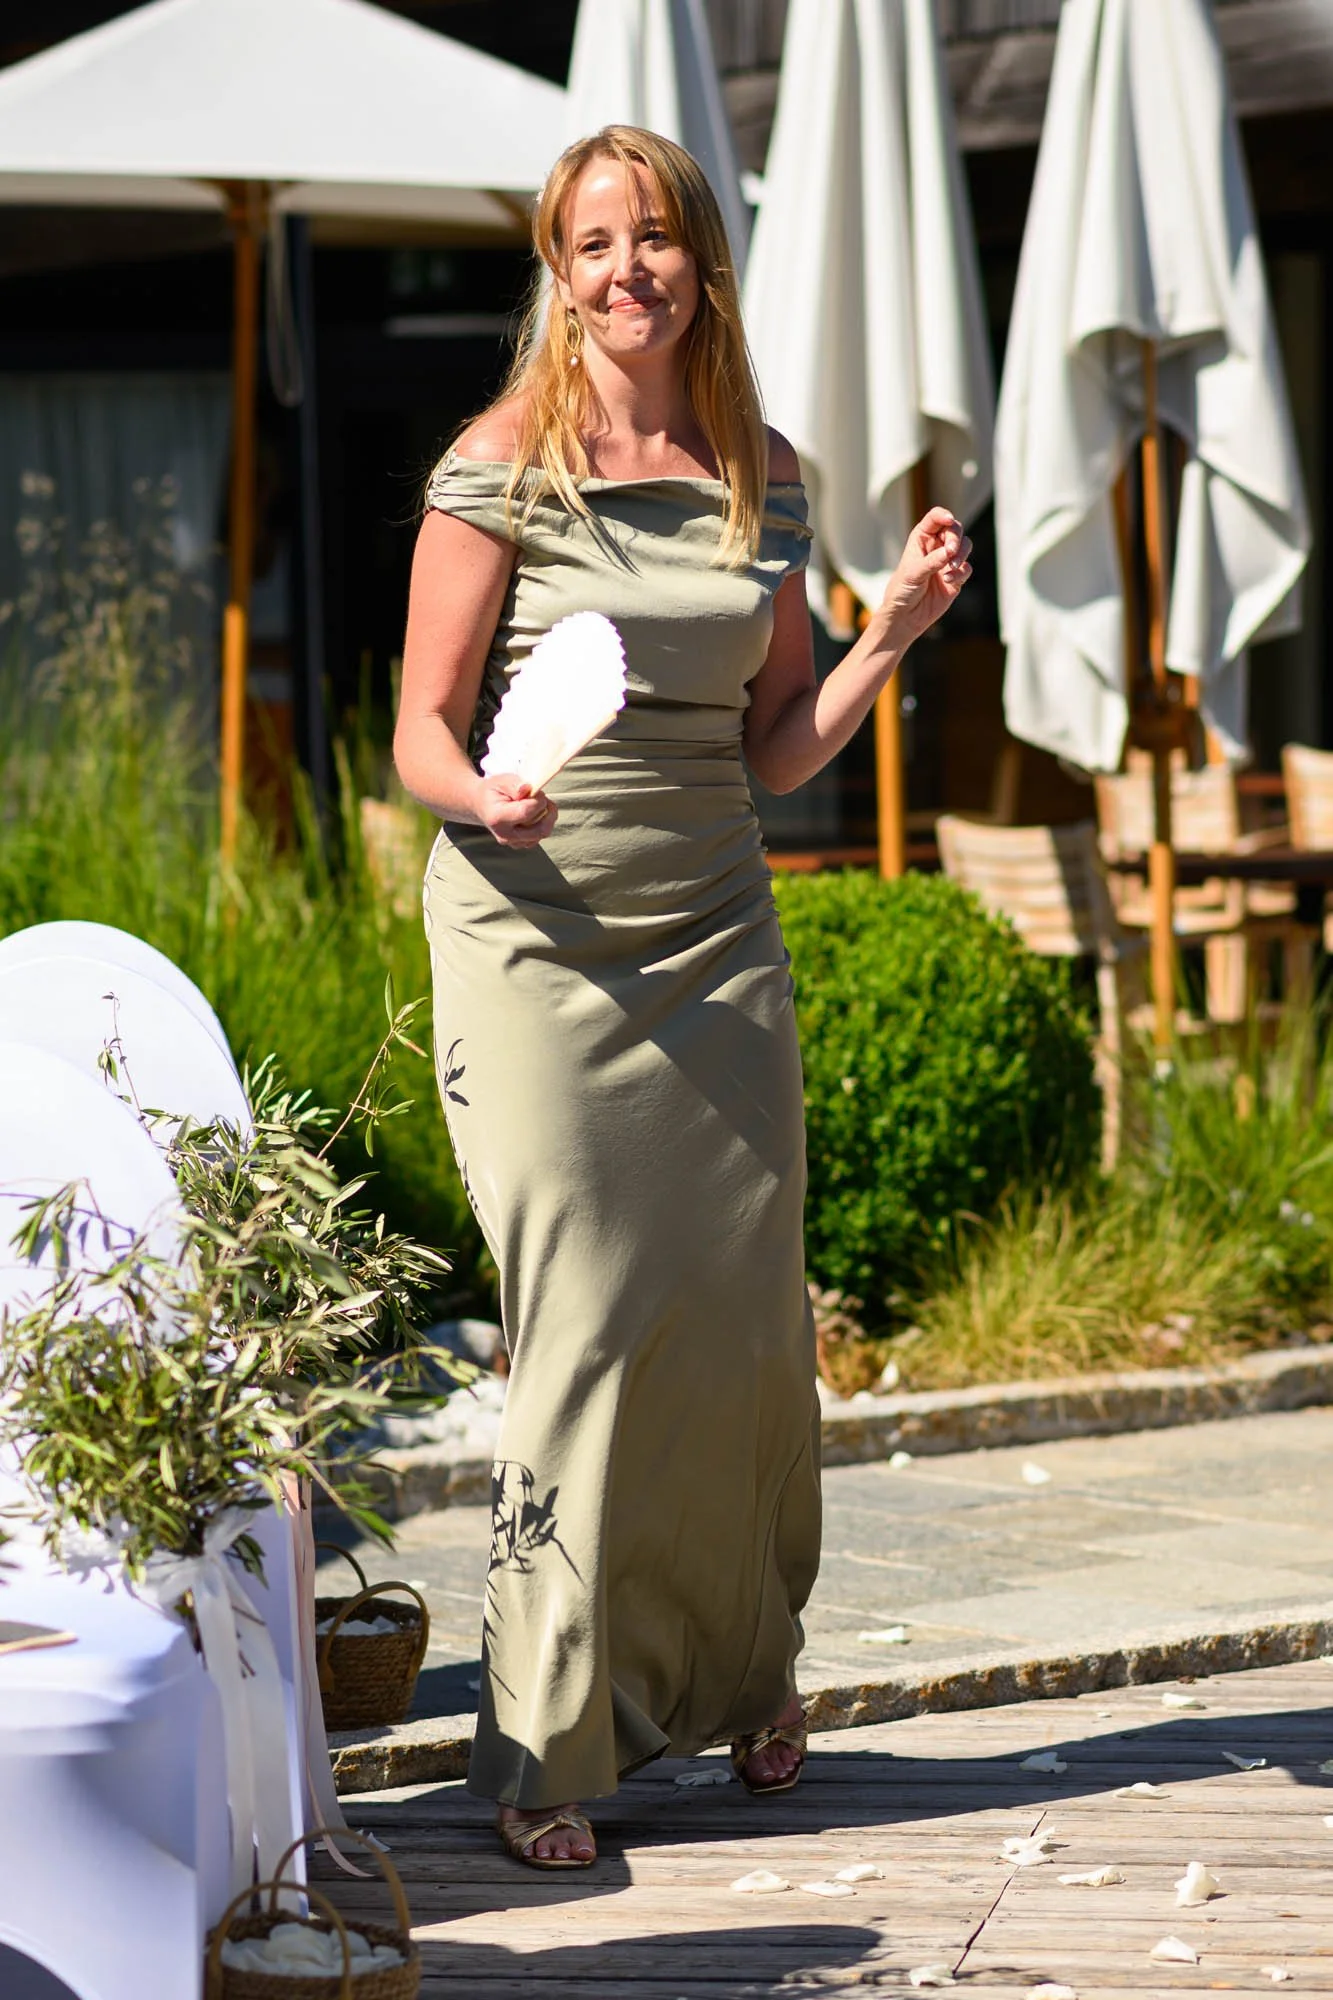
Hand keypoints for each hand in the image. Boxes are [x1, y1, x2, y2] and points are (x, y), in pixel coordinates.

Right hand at [474, 773, 557, 848]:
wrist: (482, 804)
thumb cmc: (493, 791)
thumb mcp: (501, 781)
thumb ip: (515, 785)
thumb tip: (526, 789)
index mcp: (498, 818)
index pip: (527, 812)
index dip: (538, 800)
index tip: (537, 791)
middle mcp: (505, 835)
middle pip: (539, 830)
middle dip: (548, 812)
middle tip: (543, 798)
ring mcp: (512, 842)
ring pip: (542, 833)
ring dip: (547, 817)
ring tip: (537, 804)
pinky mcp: (520, 844)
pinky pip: (539, 836)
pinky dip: (543, 824)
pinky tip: (536, 813)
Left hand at [874, 507, 972, 649]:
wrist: (905, 617)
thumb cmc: (902, 591)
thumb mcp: (912, 573)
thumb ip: (932, 561)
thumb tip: (951, 551)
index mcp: (921, 539)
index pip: (935, 518)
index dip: (944, 515)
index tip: (949, 520)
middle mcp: (936, 547)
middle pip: (955, 530)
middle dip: (955, 537)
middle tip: (950, 550)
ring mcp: (947, 562)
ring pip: (965, 546)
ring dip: (962, 553)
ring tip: (951, 566)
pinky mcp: (956, 578)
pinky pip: (966, 568)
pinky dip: (961, 573)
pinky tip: (948, 581)